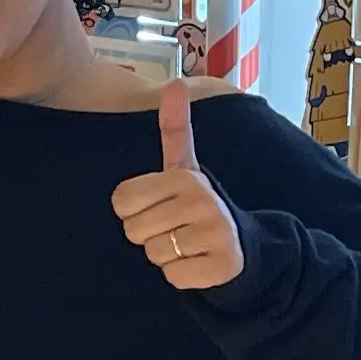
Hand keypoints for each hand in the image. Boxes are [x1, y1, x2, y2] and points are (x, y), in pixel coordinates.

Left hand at [113, 82, 243, 291]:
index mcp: (184, 176)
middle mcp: (202, 201)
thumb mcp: (183, 167)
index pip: (121, 202)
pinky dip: (181, 275)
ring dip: (166, 256)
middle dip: (148, 234)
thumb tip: (175, 83)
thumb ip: (174, 128)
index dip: (133, 209)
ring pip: (153, 254)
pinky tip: (198, 261)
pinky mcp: (221, 266)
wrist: (239, 245)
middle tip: (174, 227)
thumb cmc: (196, 204)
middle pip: (133, 231)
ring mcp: (214, 234)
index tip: (159, 205)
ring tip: (188, 243)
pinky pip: (173, 277)